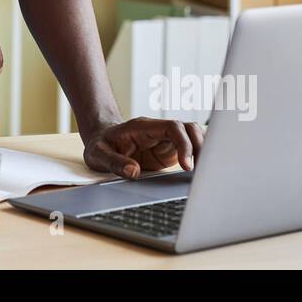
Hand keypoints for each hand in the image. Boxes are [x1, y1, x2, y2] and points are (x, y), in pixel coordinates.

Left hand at [82, 117, 203, 179]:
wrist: (102, 141)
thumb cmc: (101, 145)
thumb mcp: (98, 155)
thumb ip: (114, 162)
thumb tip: (133, 172)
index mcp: (144, 128)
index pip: (173, 127)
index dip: (184, 144)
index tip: (186, 165)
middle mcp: (159, 131)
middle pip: (190, 129)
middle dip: (200, 146)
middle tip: (200, 172)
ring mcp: (166, 140)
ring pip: (194, 136)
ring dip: (203, 151)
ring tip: (203, 174)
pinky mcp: (169, 151)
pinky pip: (191, 150)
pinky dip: (199, 158)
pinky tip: (199, 174)